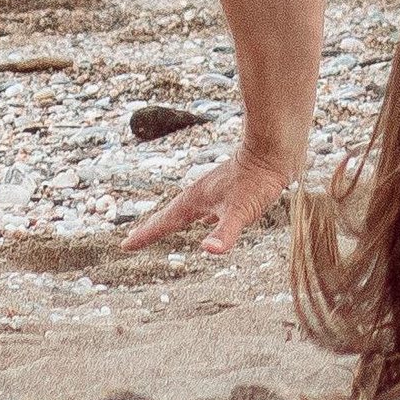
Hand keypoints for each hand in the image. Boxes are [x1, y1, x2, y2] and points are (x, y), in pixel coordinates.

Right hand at [120, 143, 297, 258]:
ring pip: (186, 210)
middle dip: (152, 229)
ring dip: (171, 221)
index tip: (124, 246)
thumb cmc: (257, 180)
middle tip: (133, 241)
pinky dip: (197, 217)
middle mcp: (200, 195)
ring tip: (162, 228)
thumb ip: (226, 232)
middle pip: (169, 216)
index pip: (164, 222)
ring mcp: (213, 192)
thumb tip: (208, 250)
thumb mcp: (242, 211)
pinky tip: (207, 220)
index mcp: (196, 200)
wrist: (274, 150)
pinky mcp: (229, 190)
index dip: (145, 235)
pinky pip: (204, 208)